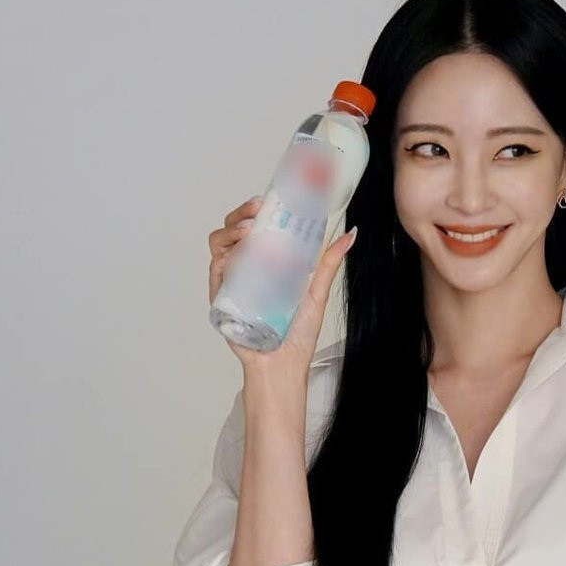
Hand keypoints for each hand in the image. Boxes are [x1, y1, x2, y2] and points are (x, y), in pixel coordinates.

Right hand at [207, 195, 356, 369]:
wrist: (282, 366)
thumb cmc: (296, 336)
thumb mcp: (316, 292)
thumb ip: (328, 263)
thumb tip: (349, 235)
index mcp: (266, 265)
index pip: (256, 228)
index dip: (257, 210)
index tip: (270, 199)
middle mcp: (246, 270)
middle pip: (233, 230)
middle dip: (242, 213)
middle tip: (257, 209)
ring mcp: (231, 282)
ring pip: (220, 244)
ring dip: (231, 230)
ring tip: (249, 229)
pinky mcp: (221, 298)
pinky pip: (216, 269)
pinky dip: (225, 256)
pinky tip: (239, 252)